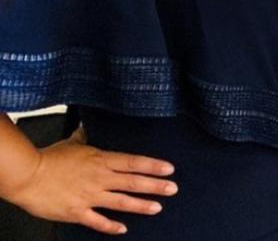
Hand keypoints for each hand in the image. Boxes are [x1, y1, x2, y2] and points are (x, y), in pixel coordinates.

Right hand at [7, 127, 177, 234]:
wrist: (28, 176)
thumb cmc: (49, 159)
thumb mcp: (72, 142)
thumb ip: (85, 136)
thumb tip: (89, 126)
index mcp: (101, 160)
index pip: (133, 162)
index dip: (153, 165)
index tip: (169, 169)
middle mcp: (99, 178)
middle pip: (133, 182)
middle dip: (156, 186)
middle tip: (173, 188)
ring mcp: (90, 196)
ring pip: (121, 202)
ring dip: (141, 205)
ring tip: (157, 207)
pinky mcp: (77, 211)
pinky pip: (98, 221)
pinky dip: (111, 226)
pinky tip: (123, 228)